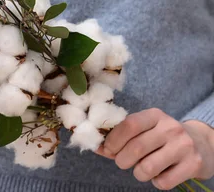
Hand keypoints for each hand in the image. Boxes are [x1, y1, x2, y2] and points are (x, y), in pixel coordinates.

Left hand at [96, 108, 213, 189]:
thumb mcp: (145, 129)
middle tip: (122, 162)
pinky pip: (163, 182)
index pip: (129, 124)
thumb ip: (120, 136)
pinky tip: (160, 174)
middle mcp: (171, 128)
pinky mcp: (194, 165)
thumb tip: (95, 146)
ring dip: (138, 173)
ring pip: (147, 168)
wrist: (202, 144)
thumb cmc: (162, 137)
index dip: (113, 139)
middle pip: (135, 148)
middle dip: (122, 160)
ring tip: (142, 169)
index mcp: (155, 115)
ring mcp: (184, 146)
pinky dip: (156, 182)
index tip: (107, 149)